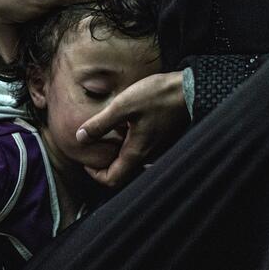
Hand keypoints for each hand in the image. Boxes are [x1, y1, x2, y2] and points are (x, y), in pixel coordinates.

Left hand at [76, 71, 188, 187]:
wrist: (188, 89)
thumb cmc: (158, 97)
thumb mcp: (122, 107)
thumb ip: (100, 123)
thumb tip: (80, 137)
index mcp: (136, 152)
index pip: (113, 180)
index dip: (96, 175)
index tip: (87, 161)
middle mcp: (147, 154)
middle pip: (122, 171)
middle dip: (105, 163)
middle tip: (94, 148)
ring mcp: (155, 147)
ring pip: (131, 159)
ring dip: (116, 151)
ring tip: (106, 134)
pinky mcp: (159, 136)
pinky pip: (140, 147)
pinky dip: (127, 142)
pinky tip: (124, 125)